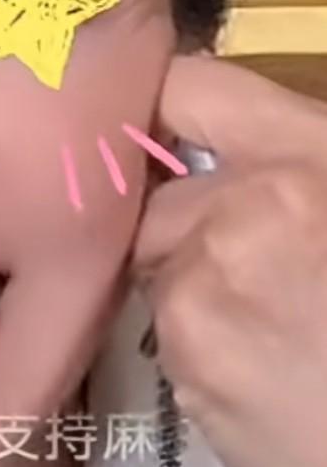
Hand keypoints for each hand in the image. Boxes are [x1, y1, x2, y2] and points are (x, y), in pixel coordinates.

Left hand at [133, 53, 326, 466]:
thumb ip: (302, 177)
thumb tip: (241, 167)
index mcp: (315, 154)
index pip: (192, 88)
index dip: (167, 112)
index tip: (168, 139)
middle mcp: (251, 201)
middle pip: (156, 194)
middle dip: (181, 228)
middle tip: (244, 270)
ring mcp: (208, 277)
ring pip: (155, 266)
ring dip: (192, 292)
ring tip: (272, 334)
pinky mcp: (186, 351)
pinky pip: (165, 332)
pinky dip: (199, 350)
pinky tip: (266, 379)